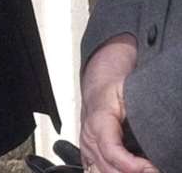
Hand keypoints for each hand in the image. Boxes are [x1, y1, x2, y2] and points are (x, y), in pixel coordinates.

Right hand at [80, 36, 156, 172]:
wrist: (98, 84)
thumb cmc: (113, 87)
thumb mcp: (129, 92)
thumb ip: (141, 110)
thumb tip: (161, 122)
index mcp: (98, 121)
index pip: (112, 151)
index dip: (133, 165)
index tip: (152, 168)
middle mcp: (89, 137)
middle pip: (108, 168)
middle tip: (155, 170)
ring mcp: (87, 147)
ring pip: (101, 172)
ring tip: (145, 170)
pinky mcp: (89, 153)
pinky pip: (95, 170)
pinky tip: (128, 170)